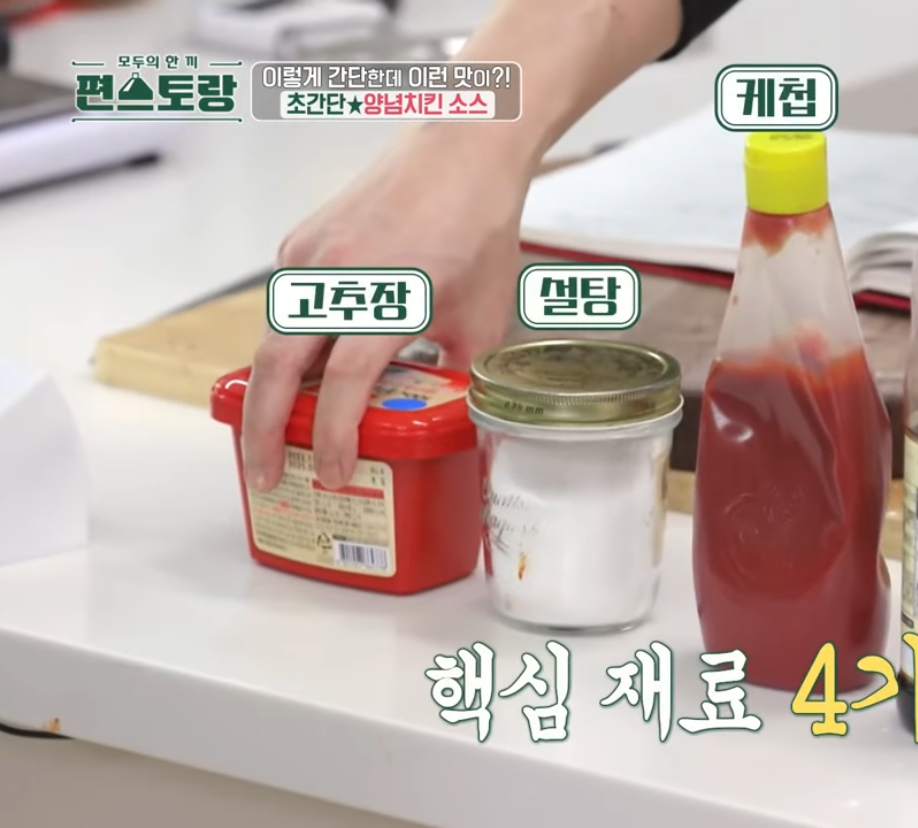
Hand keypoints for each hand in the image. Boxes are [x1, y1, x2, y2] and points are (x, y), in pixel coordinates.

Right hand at [241, 123, 530, 491]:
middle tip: (267, 474)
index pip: (347, 385)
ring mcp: (311, 257)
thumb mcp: (481, 318)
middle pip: (278, 368)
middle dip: (266, 428)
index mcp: (387, 299)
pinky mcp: (301, 242)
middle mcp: (337, 278)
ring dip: (273, 389)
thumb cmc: (477, 231)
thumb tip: (450, 423)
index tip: (334, 473)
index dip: (337, 436)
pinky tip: (304, 373)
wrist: (460, 152)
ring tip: (281, 432)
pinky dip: (287, 344)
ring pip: (276, 336)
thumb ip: (459, 375)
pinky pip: (286, 305)